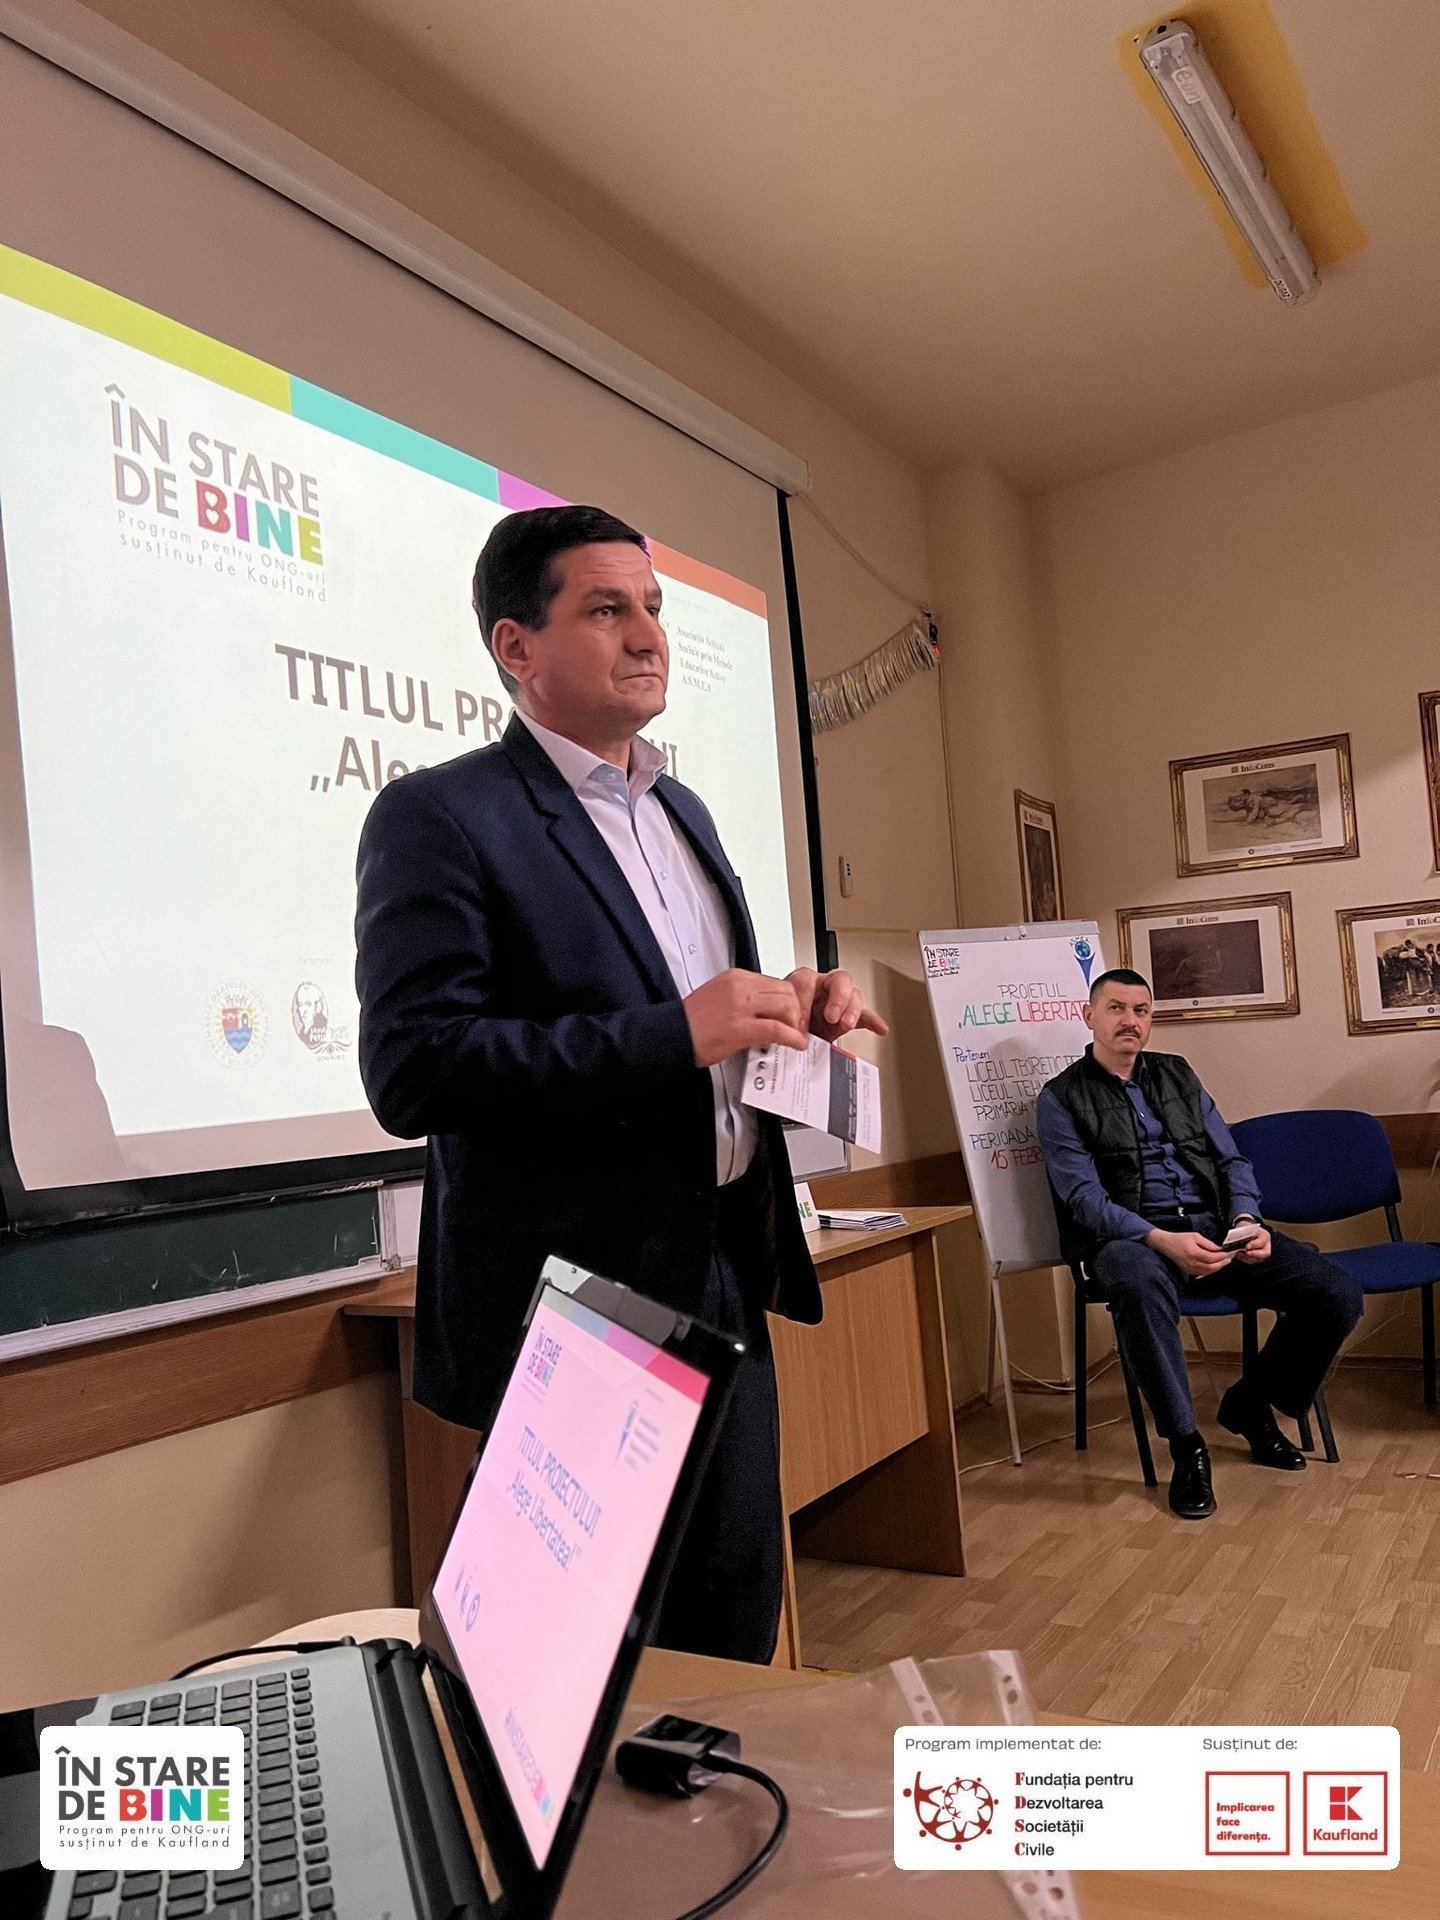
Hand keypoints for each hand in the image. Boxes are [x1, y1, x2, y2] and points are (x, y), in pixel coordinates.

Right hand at [683, 968, 808, 1067]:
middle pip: (785, 991)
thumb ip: (743, 999)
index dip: (787, 999)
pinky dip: (791, 1037)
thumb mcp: (719, 997)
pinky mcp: (741, 1028)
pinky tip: (794, 1044)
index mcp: (735, 977)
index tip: (789, 1012)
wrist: (672, 1035)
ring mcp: (741, 1006)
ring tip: (792, 1035)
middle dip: (795, 1010)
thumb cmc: (691, 1022)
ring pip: (786, 1006)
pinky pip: (777, 1029)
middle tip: (794, 1025)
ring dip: (794, 1023)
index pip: (774, 982)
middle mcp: (740, 987)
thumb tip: (763, 1009)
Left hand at [785, 967, 890, 1043]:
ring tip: (847, 1024)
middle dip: (837, 998)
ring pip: (854, 995)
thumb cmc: (784, 1020)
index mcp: (803, 982)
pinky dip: (873, 1022)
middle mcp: (823, 987)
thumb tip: (791, 1033)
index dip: (804, 1001)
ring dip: (851, 1009)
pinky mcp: (849, 1016)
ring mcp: (839, 1000)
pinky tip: (880, 1028)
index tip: (799, 1023)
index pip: (807, 980)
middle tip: (831, 1016)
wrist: (789, 1033)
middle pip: (839, 980)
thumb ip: (785, 1021)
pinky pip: (865, 1016)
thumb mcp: (780, 1018)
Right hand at [1144, 1228, 1234, 1277]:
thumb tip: (1218, 1249)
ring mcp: (1189, 1268)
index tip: (1227, 1254)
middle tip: (1228, 1260)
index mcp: (1194, 1252)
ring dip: (1216, 1268)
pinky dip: (1209, 1271)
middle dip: (1221, 1264)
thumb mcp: (1195, 1236)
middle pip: (1211, 1267)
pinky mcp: (1188, 1271)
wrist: (1166, 1244)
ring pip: (1207, 1272)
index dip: (1221, 1257)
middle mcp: (1192, 1262)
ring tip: (1222, 1263)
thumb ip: (1208, 1243)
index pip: (1212, 1258)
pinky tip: (1213, 1266)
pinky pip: (1201, 1273)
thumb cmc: (1180, 1238)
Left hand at [1233, 1225, 1271, 1262]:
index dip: (1255, 1245)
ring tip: (1239, 1252)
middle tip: (1246, 1252)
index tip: (1247, 1246)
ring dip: (1247, 1257)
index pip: (1262, 1242)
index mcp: (1265, 1236)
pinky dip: (1244, 1259)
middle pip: (1265, 1253)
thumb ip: (1245, 1233)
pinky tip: (1238, 1254)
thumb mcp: (1245, 1227)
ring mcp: (1262, 1253)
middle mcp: (1266, 1245)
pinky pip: (1251, 1261)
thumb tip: (1241, 1241)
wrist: (1244, 1232)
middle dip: (1254, 1254)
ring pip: (1257, 1259)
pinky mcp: (1256, 1258)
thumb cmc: (1246, 1229)